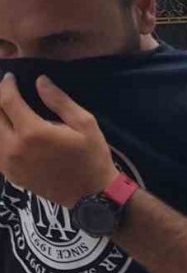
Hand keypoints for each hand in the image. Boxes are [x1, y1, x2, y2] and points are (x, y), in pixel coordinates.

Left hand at [0, 74, 117, 206]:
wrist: (91, 194)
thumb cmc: (92, 156)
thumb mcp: (85, 124)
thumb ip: (59, 101)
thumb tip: (40, 81)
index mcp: (33, 132)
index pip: (7, 101)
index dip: (6, 86)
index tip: (10, 78)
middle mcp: (13, 147)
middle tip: (6, 92)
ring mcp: (8, 163)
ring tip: (6, 111)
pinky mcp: (8, 174)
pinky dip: (0, 137)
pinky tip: (8, 131)